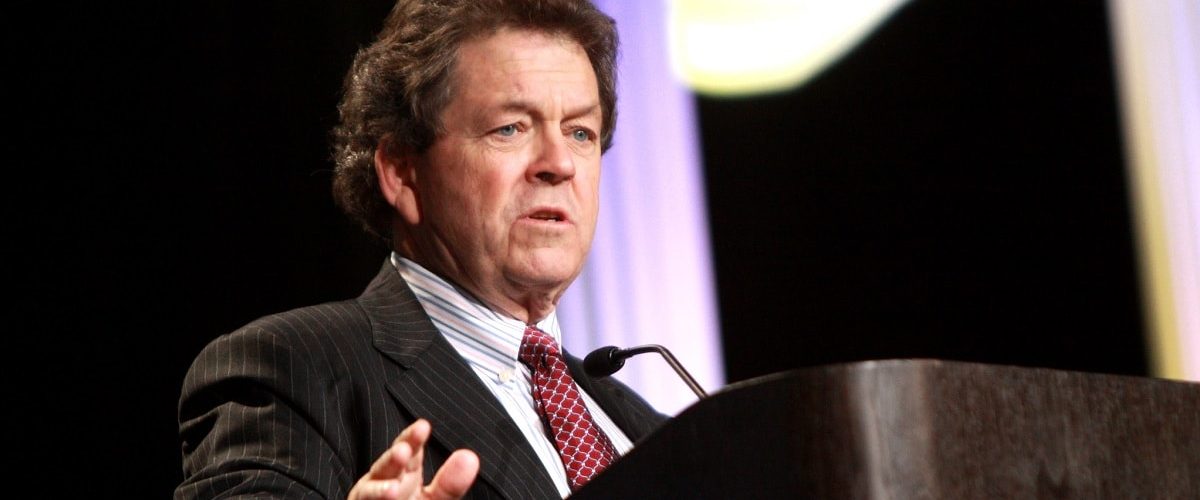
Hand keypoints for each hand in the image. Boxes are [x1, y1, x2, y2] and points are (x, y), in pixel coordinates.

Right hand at [348, 419, 479, 499]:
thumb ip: (449, 484)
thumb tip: (470, 458)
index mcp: (405, 475)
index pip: (410, 452)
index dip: (413, 440)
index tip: (423, 427)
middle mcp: (384, 482)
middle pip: (387, 467)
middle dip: (394, 459)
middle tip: (403, 451)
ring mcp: (369, 496)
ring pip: (371, 491)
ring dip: (380, 490)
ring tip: (393, 491)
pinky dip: (377, 498)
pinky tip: (388, 495)